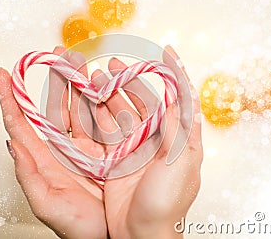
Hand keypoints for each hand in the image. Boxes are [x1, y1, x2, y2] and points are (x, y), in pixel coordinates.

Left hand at [0, 46, 107, 238]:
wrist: (110, 236)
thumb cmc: (76, 227)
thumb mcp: (46, 204)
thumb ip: (27, 175)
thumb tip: (13, 143)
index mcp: (42, 158)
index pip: (20, 121)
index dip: (9, 97)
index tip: (1, 74)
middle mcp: (62, 148)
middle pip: (52, 106)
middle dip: (52, 78)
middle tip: (56, 54)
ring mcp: (85, 146)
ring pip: (78, 107)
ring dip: (76, 84)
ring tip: (79, 63)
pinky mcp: (106, 149)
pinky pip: (100, 119)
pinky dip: (100, 101)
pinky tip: (101, 87)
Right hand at [91, 46, 202, 237]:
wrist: (141, 235)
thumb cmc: (167, 203)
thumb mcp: (180, 163)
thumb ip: (179, 130)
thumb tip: (182, 97)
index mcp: (177, 139)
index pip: (179, 98)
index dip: (175, 73)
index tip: (168, 50)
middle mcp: (156, 140)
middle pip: (143, 100)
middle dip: (129, 79)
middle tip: (112, 63)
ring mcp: (134, 148)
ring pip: (120, 112)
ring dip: (109, 94)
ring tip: (95, 76)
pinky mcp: (115, 159)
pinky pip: (105, 130)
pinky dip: (97, 114)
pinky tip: (88, 101)